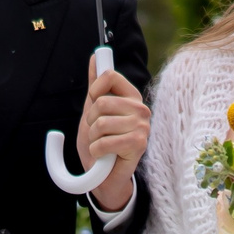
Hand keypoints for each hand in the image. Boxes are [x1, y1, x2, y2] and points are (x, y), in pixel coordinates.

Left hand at [78, 66, 148, 212]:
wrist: (104, 176)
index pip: (110, 76)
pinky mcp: (139, 144)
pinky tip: (104, 156)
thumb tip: (96, 56)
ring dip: (92, 139)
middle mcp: (140, 108)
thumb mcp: (93, 111)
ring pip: (101, 123)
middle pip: (101, 102)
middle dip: (90, 121)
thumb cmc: (100, 142)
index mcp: (131, 97)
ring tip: (101, 145)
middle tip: (97, 133)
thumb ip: (95, 85)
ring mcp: (142, 126)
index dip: (94, 90)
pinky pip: (104, 142)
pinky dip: (97, 151)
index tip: (93, 104)